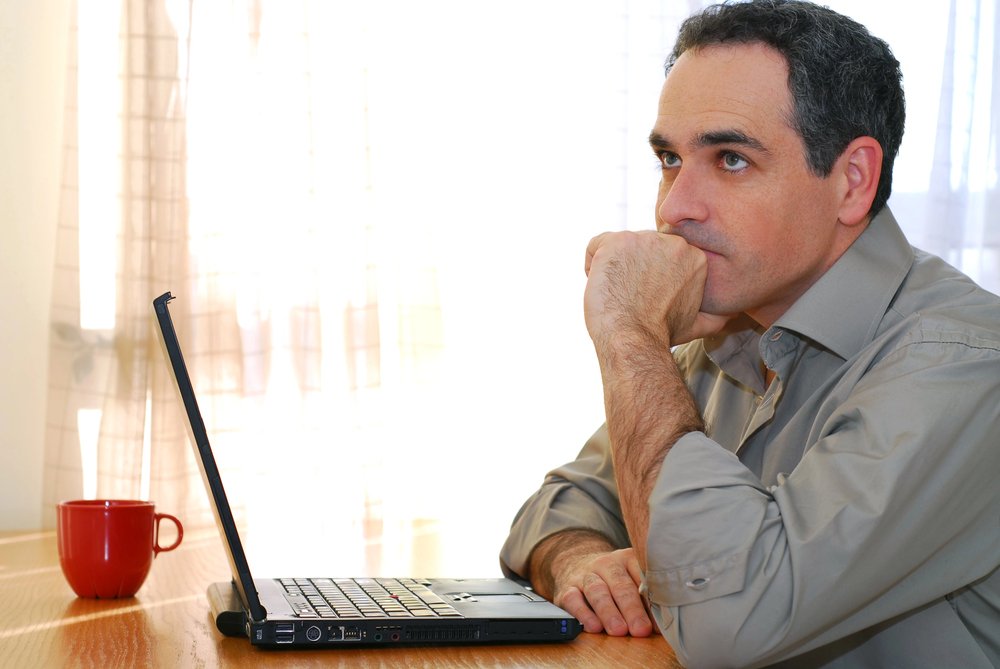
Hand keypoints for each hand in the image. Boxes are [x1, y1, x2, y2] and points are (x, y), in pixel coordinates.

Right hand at [551, 547, 652, 636]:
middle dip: (632, 609)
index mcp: (628, 559)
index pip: (642, 576)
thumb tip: (664, 624)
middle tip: (641, 630)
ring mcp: (585, 574)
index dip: (652, 601)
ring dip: (609, 612)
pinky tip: (594, 627)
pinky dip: (583, 614)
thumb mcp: (632, 581)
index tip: (659, 623)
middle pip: (620, 585)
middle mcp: (606, 564)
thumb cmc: (613, 581)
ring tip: (618, 631)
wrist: (576, 563)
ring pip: (597, 590)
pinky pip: (573, 599)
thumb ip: (646, 598)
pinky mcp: (566, 588)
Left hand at [584, 231, 729, 348]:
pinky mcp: (617, 241)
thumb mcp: (699, 324)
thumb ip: (715, 314)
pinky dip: (591, 263)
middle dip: (633, 270)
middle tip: (631, 298)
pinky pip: (595, 245)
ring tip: (618, 294)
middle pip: (641, 248)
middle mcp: (672, 242)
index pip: (662, 255)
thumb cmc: (661, 333)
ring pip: (619, 247)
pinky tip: (602, 286)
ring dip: (614, 269)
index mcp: (695, 256)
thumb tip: (730, 314)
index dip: (651, 277)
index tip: (647, 297)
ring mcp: (644, 239)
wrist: (635, 339)